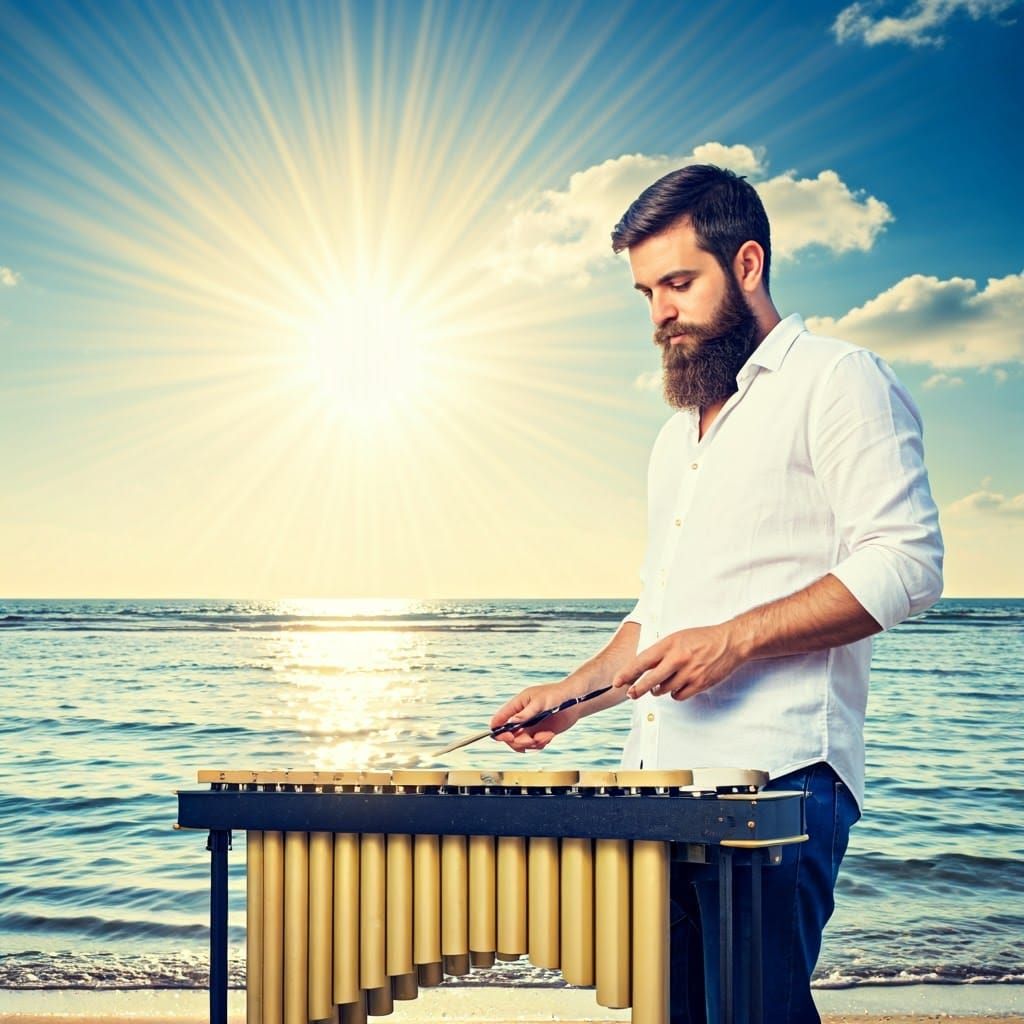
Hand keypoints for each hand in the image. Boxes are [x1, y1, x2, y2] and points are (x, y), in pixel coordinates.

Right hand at [489, 682, 579, 752]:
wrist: (575, 701)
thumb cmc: (557, 695)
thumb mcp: (540, 702)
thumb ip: (526, 713)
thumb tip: (512, 721)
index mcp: (517, 705)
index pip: (500, 720)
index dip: (499, 731)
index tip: (509, 737)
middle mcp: (521, 717)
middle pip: (509, 736)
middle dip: (519, 741)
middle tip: (531, 740)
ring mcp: (530, 726)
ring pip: (521, 743)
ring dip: (532, 744)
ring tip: (545, 736)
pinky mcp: (539, 733)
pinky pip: (534, 745)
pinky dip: (540, 744)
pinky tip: (549, 735)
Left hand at [611, 623, 745, 701]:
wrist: (730, 642)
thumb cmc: (702, 638)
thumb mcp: (677, 637)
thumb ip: (660, 651)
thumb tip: (642, 667)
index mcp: (669, 644)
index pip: (642, 661)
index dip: (627, 673)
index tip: (617, 681)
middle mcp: (678, 658)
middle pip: (650, 680)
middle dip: (637, 689)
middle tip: (631, 693)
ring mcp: (689, 672)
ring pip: (664, 690)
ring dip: (659, 689)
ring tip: (662, 683)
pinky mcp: (699, 683)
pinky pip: (678, 696)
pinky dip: (675, 694)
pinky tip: (677, 686)